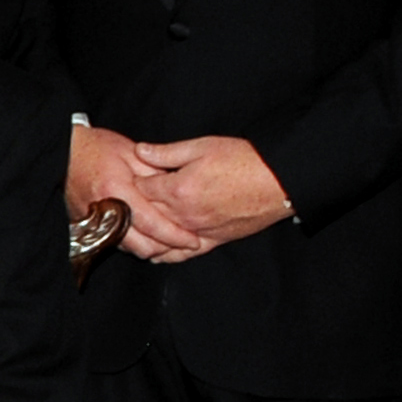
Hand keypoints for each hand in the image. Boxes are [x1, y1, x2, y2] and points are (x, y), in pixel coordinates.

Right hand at [66, 121, 196, 261]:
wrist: (65, 152)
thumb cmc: (98, 148)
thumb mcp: (132, 152)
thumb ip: (156, 174)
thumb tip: (178, 194)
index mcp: (116, 189)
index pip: (151, 223)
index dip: (175, 235)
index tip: (193, 241)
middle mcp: (103, 210)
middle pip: (140, 245)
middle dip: (167, 249)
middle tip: (186, 245)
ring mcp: (93, 221)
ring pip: (128, 248)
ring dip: (151, 248)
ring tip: (170, 242)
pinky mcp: (87, 227)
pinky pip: (115, 243)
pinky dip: (134, 243)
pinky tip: (147, 237)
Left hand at [121, 134, 294, 260]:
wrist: (280, 181)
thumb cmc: (245, 160)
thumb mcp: (203, 147)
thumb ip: (167, 153)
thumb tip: (140, 151)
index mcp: (178, 189)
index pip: (140, 189)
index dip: (130, 182)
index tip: (124, 178)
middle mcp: (184, 214)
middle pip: (146, 216)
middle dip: (132, 209)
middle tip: (121, 204)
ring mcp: (198, 230)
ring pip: (159, 239)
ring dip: (144, 234)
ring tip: (130, 228)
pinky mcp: (214, 241)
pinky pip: (183, 254)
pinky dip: (166, 254)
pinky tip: (156, 252)